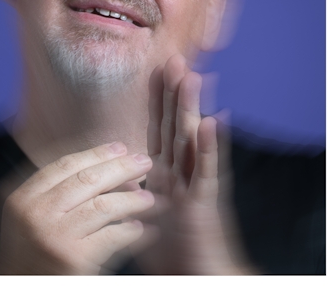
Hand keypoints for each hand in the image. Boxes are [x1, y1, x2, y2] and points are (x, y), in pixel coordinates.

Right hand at [0, 141, 153, 273]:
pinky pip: (112, 236)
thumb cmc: (30, 257)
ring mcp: (54, 235)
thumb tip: (108, 170)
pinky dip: (132, 232)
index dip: (96, 153)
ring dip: (132, 200)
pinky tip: (143, 230)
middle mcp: (35, 213)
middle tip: (145, 162)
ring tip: (151, 199)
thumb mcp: (28, 218)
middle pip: (87, 179)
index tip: (120, 148)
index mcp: (22, 197)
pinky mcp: (73, 258)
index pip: (64, 165)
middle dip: (121, 168)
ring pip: (103, 206)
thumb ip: (57, 193)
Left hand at [138, 55, 250, 273]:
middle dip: (174, 93)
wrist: (195, 278)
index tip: (154, 69)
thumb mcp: (142, 214)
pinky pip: (207, 173)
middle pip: (175, 126)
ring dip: (192, 108)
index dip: (156, 100)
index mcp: (162, 176)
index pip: (157, 130)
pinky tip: (213, 121)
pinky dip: (210, 147)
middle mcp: (180, 176)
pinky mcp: (205, 205)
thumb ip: (132, 190)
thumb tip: (114, 173)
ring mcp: (194, 187)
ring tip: (193, 76)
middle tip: (173, 58)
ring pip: (191, 142)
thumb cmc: (172, 253)